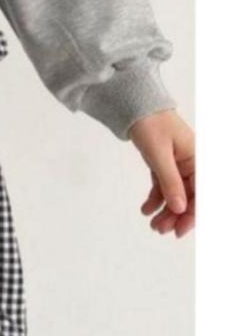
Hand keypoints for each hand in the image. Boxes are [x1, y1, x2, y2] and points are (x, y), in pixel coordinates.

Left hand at [128, 108, 193, 237]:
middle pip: (190, 197)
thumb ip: (170, 181)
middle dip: (176, 216)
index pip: (202, 194)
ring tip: (153, 224)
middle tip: (160, 230)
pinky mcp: (165, 163)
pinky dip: (156, 198)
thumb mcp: (159, 154)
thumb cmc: (150, 123)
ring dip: (166, 210)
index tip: (179, 230)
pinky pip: (164, 185)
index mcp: (199, 160)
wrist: (134, 105)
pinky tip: (146, 209)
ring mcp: (178, 164)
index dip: (193, 215)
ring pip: (176, 193)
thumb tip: (180, 208)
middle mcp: (192, 163)